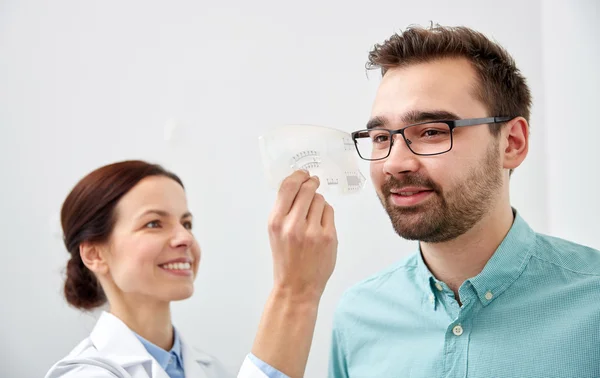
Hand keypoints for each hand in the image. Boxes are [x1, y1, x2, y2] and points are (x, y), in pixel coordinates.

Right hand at [267, 170, 337, 302]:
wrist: (296, 287)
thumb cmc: (286, 260)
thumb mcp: (276, 233)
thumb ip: (284, 210)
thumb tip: (298, 185)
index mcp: (276, 222)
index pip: (288, 187)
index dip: (297, 176)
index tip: (303, 174)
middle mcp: (293, 225)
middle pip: (307, 189)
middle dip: (311, 183)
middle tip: (313, 182)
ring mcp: (312, 231)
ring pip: (320, 200)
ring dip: (318, 202)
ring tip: (313, 215)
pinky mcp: (328, 237)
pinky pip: (330, 212)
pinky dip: (326, 214)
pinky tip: (321, 224)